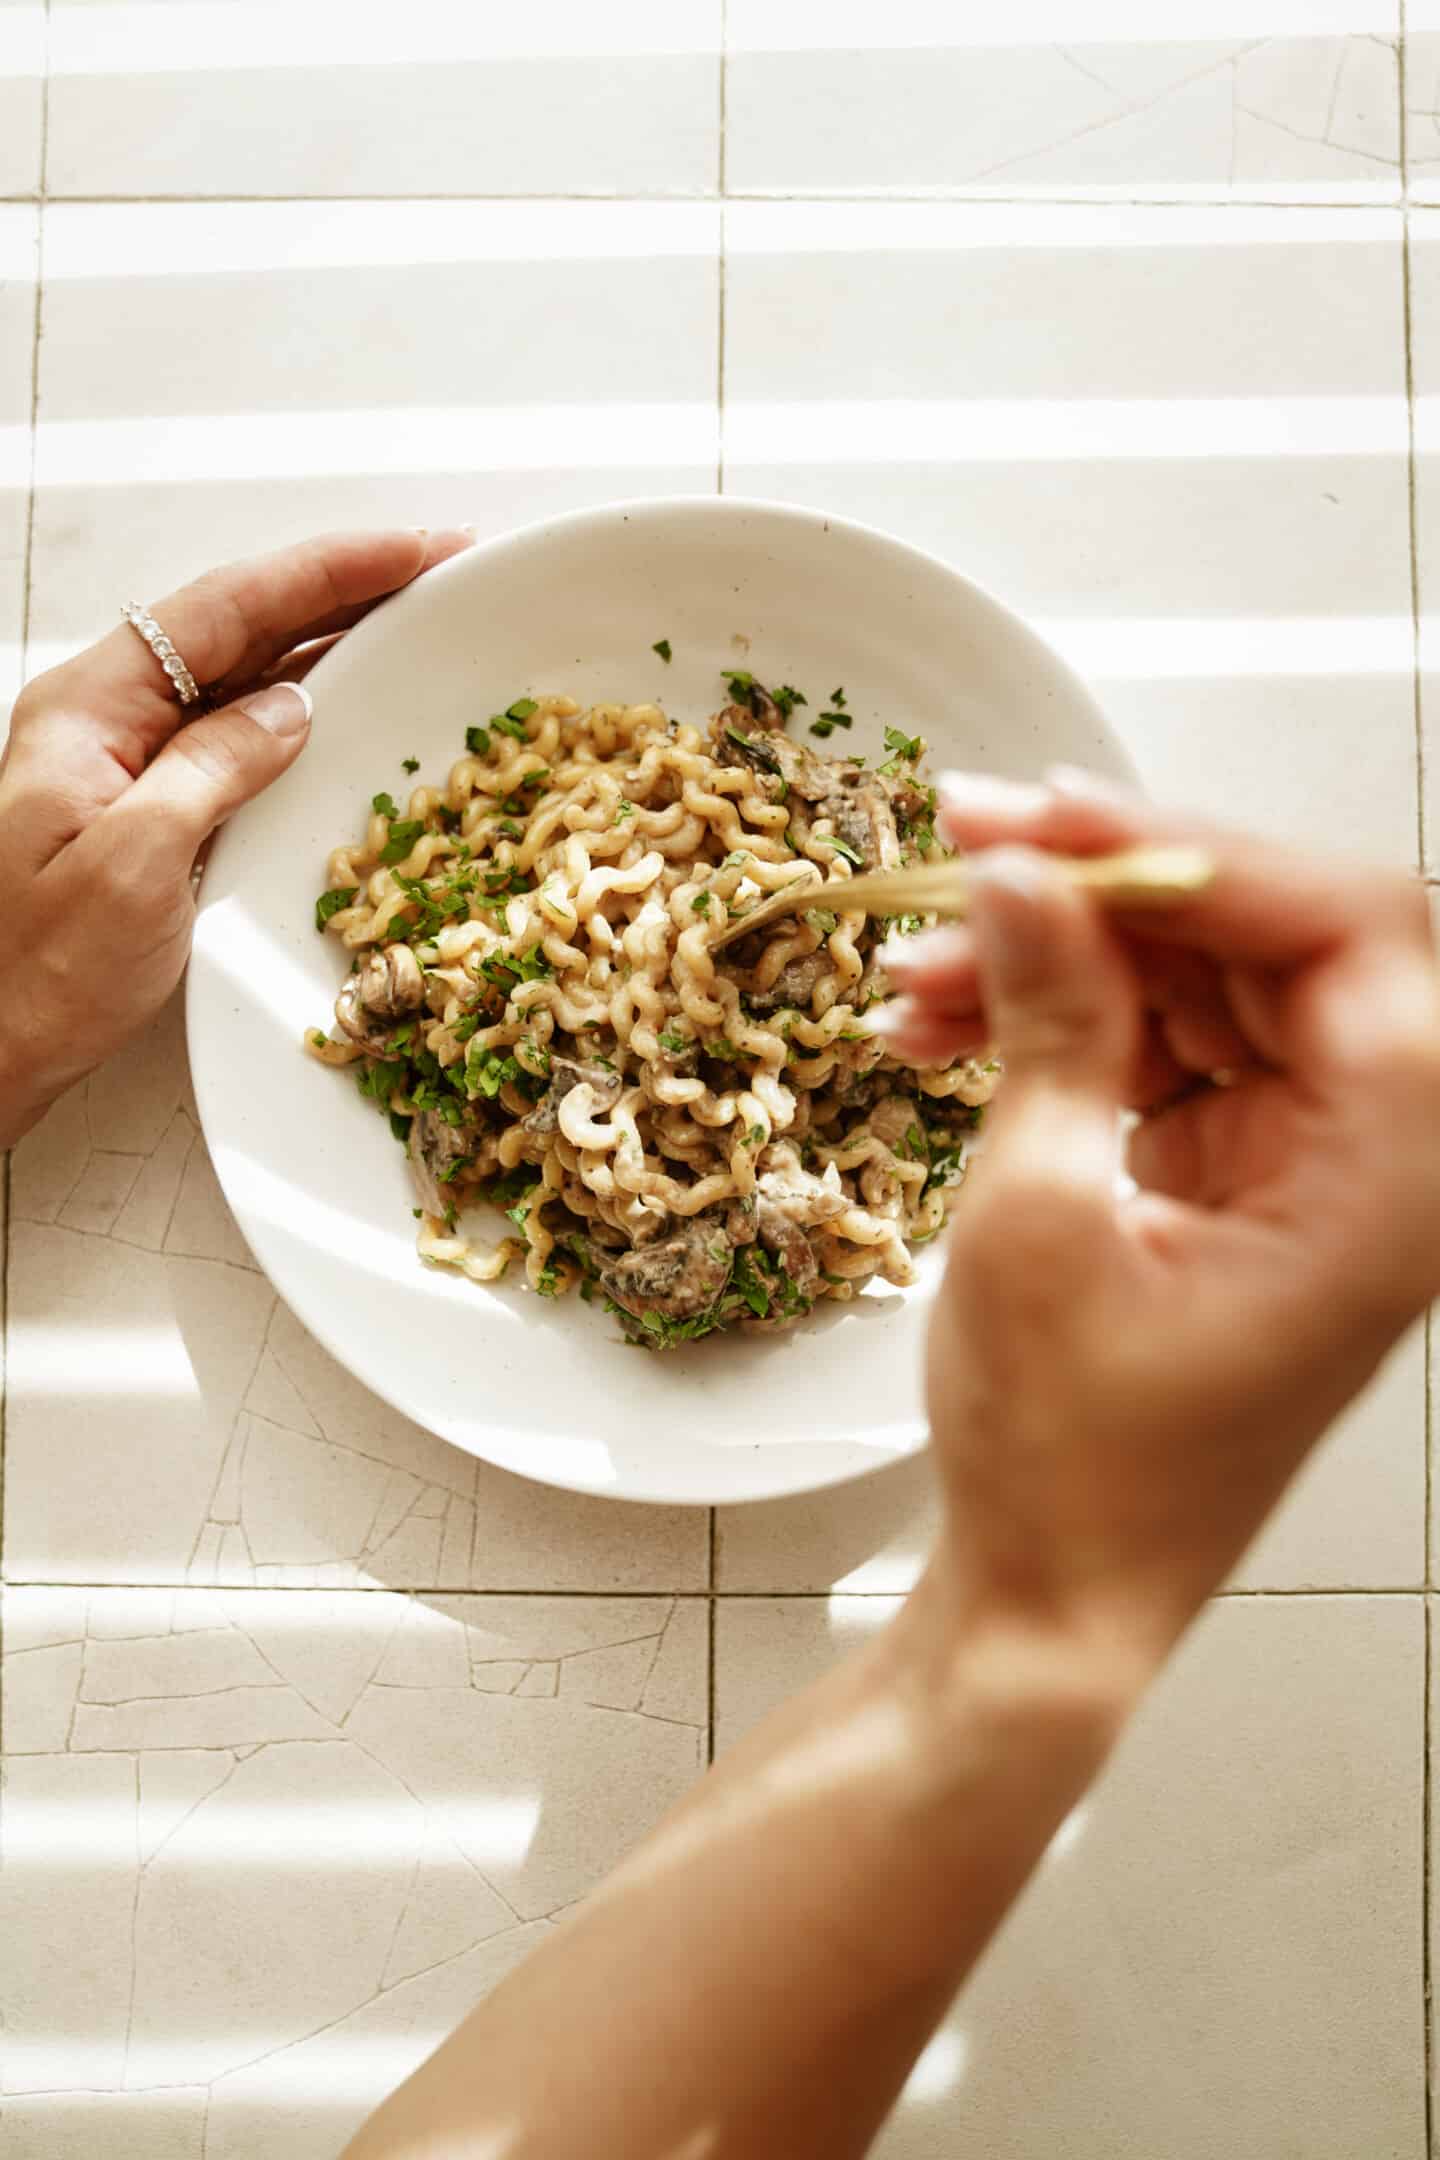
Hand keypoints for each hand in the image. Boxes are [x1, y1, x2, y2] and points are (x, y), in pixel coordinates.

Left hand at [0, 527, 471, 1148]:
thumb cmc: (35, 972)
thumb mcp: (136, 863)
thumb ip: (215, 768)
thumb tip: (292, 707)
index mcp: (90, 708)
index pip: (225, 607)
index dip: (327, 570)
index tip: (412, 549)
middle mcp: (108, 719)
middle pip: (237, 625)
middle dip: (340, 589)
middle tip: (437, 567)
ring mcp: (129, 762)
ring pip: (241, 675)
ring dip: (328, 642)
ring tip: (413, 616)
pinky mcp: (151, 809)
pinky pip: (236, 735)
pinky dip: (300, 709)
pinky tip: (350, 703)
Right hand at [882, 770, 1439, 1680]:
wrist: (1054, 1597)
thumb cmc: (1071, 1465)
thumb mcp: (1036, 1221)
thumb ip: (1049, 1026)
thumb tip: (1021, 876)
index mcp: (1390, 1178)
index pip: (1339, 932)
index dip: (1188, 852)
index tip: (1047, 821)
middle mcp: (1382, 1159)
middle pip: (1270, 939)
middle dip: (1106, 890)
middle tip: (967, 853)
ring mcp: (1316, 1166)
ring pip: (1206, 984)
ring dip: (1065, 960)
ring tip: (918, 976)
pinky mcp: (1249, 1179)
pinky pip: (1169, 1050)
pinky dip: (1066, 1026)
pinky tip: (946, 1028)